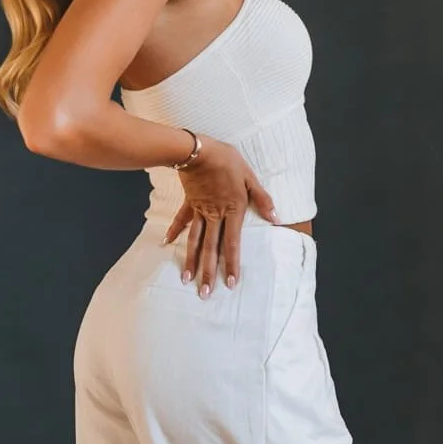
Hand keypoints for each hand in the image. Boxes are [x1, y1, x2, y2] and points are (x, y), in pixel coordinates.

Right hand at [162, 137, 277, 293]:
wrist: (198, 150)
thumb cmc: (227, 161)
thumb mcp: (250, 176)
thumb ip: (262, 198)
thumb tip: (275, 217)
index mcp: (232, 211)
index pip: (232, 244)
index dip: (231, 264)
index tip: (229, 283)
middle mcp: (214, 216)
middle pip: (211, 249)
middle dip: (208, 272)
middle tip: (204, 293)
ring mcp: (199, 211)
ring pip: (194, 241)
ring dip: (190, 261)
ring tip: (186, 279)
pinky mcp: (188, 203)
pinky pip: (181, 220)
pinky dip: (174, 231)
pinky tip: (166, 243)